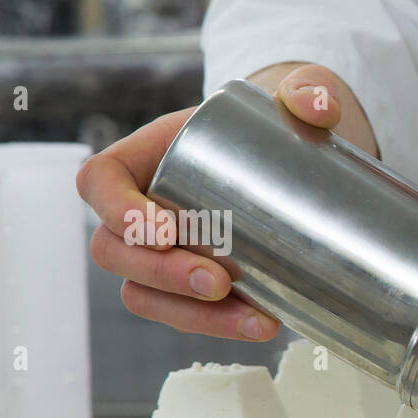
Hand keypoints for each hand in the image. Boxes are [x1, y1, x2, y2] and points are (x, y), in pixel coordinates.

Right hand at [77, 63, 366, 340]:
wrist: (295, 163)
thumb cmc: (276, 125)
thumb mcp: (295, 97)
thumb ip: (309, 90)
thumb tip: (316, 107)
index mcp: (141, 157)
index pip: (100, 183)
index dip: (118, 211)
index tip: (165, 231)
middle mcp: (137, 209)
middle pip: (114, 251)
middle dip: (162, 275)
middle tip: (219, 281)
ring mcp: (158, 254)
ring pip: (144, 295)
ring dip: (192, 316)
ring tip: (254, 318)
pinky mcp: (189, 286)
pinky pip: (183, 315)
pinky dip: (218, 326)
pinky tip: (263, 324)